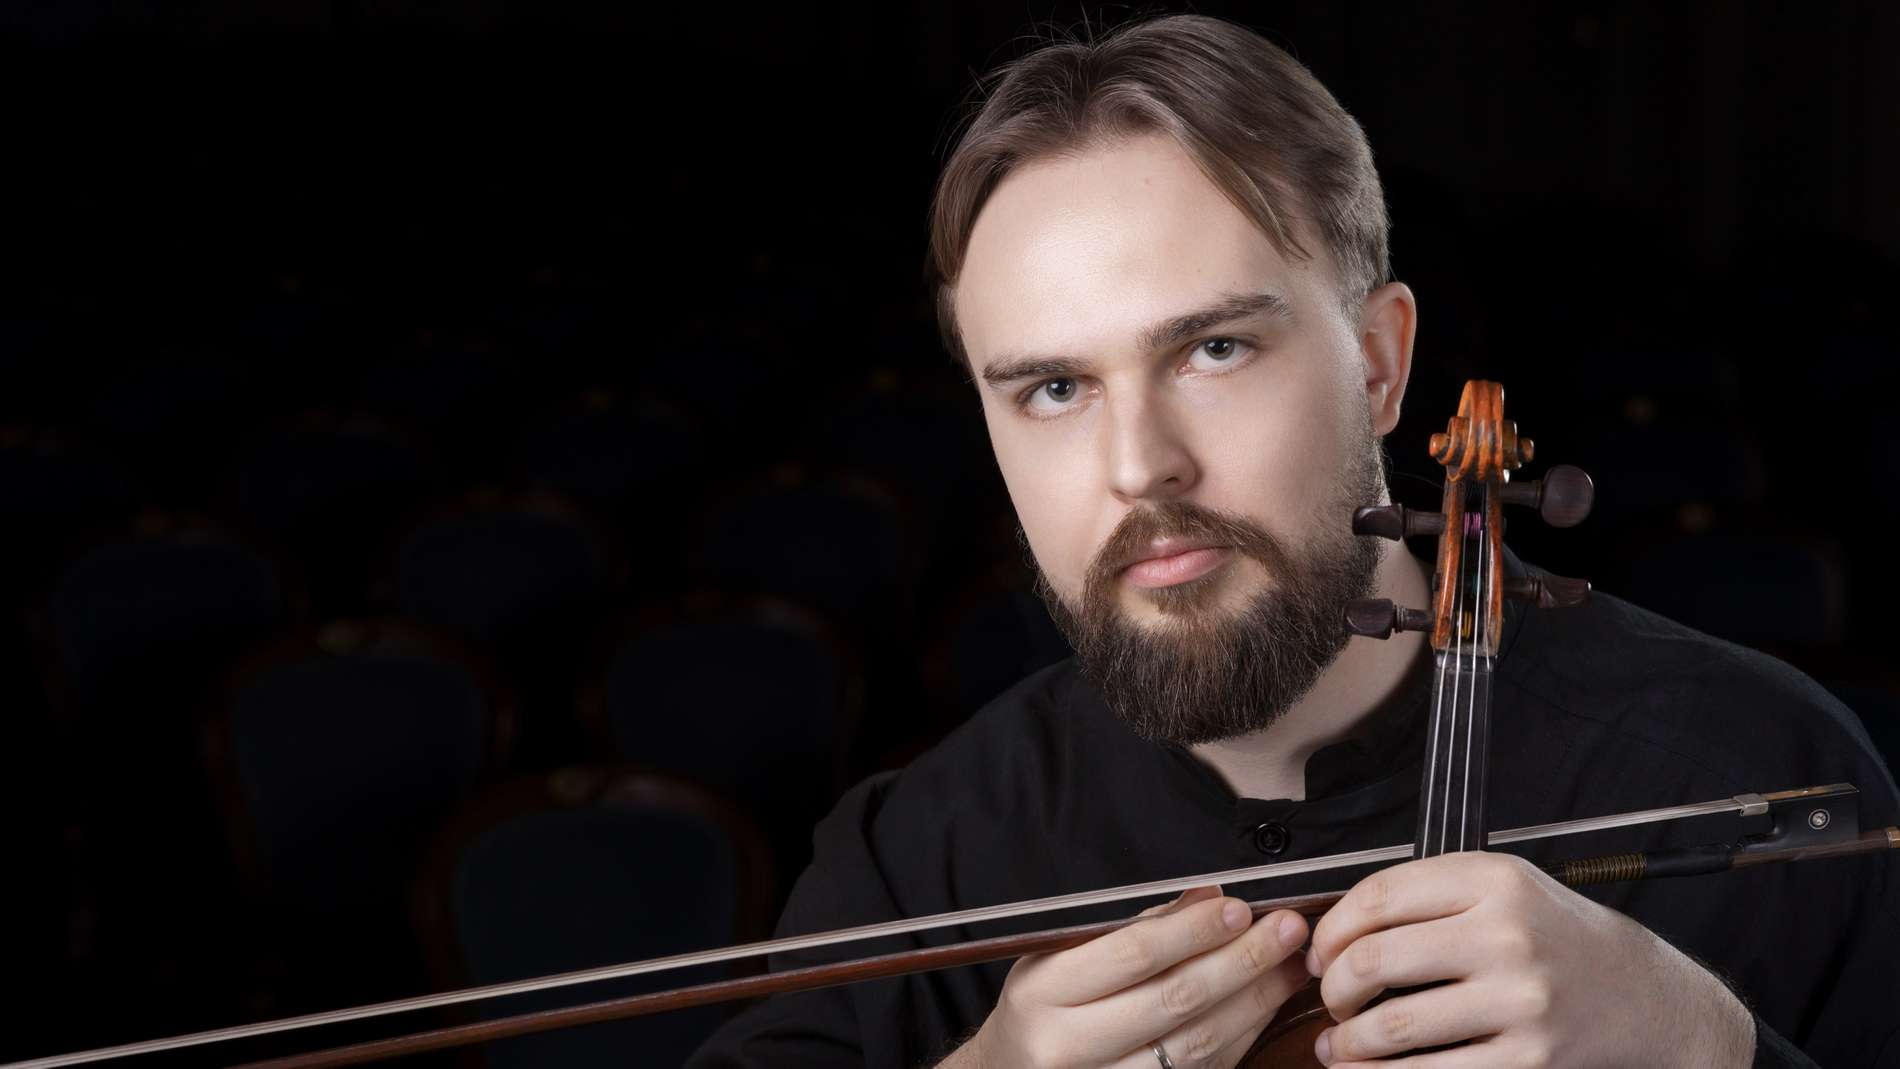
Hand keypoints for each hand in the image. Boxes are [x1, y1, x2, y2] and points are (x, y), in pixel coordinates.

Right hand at [955, 885, 1310, 1068]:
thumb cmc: (1042, 1005)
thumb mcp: (1061, 954)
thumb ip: (1133, 927)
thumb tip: (1206, 899)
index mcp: (1044, 992)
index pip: (1134, 954)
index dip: (1194, 930)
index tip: (1239, 907)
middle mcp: (1068, 1045)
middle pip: (1174, 1000)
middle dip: (1241, 960)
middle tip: (1285, 930)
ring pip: (1197, 1044)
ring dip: (1254, 1001)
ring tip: (1288, 966)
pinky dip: (1241, 1037)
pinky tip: (1263, 1006)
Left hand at [1305, 853, 1755, 1067]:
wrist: (1646, 996)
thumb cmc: (1560, 939)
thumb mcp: (1503, 888)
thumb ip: (1429, 895)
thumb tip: (1339, 930)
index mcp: (1493, 881)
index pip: (1377, 897)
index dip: (1330, 930)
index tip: (1319, 952)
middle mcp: (1506, 935)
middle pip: (1374, 961)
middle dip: (1334, 989)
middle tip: (1331, 999)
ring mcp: (1520, 1001)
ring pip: (1393, 1027)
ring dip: (1348, 1042)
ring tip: (1340, 1044)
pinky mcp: (1529, 1060)